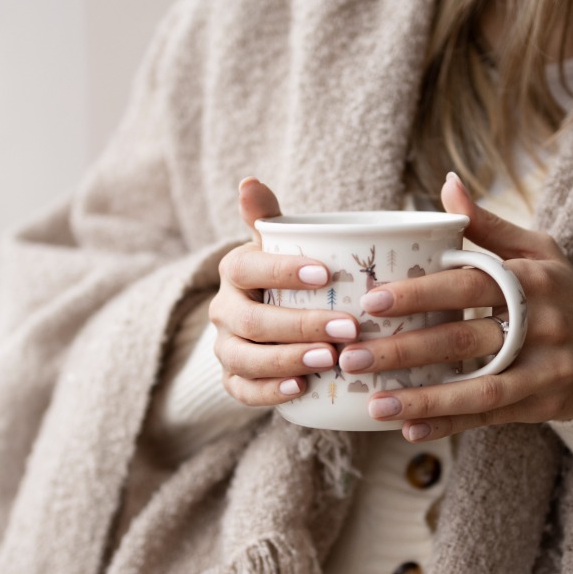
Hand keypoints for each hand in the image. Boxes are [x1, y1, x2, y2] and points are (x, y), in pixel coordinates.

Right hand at [209, 177, 359, 405]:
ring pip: (246, 358)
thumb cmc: (289, 275)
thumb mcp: (281, 244)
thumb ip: (270, 216)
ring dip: (288, 359)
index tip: (327, 274)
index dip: (283, 271)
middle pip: (253, 321)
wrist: (274, 319)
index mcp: (235, 270)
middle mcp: (223, 310)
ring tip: (330, 360)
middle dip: (301, 325)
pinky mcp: (233, 380)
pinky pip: (242, 391)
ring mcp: (226, 347)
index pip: (249, 267)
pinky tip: (302, 389)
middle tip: (348, 328)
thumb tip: (248, 181)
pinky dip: (270, 392)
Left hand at [339, 172, 572, 441]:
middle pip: (465, 339)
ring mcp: (543, 370)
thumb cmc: (560, 292)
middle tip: (353, 356)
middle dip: (404, 350)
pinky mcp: (540, 406)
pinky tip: (408, 429)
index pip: (469, 284)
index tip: (372, 300)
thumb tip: (446, 187)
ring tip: (374, 403)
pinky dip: (448, 425)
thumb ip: (488, 226)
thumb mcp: (537, 251)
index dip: (421, 293)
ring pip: (476, 388)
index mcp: (532, 280)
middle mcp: (540, 326)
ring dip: (423, 399)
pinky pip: (488, 418)